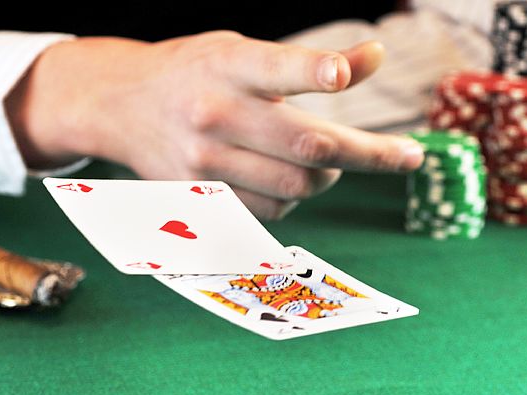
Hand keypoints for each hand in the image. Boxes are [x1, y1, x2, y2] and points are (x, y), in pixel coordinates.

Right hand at [6, 31, 423, 219]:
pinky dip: (293, 199)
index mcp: (227, 65)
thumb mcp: (242, 51)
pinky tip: (285, 179)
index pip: (274, 69)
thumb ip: (307, 62)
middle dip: (368, 155)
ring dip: (327, 179)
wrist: (121, 106)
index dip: (311, 71)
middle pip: (306, 146)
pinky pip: (270, 211)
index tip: (341, 76)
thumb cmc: (197, 72)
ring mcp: (203, 162)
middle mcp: (213, 113)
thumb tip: (374, 57)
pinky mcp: (199, 196)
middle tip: (405, 157)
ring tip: (327, 163)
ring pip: (295, 187)